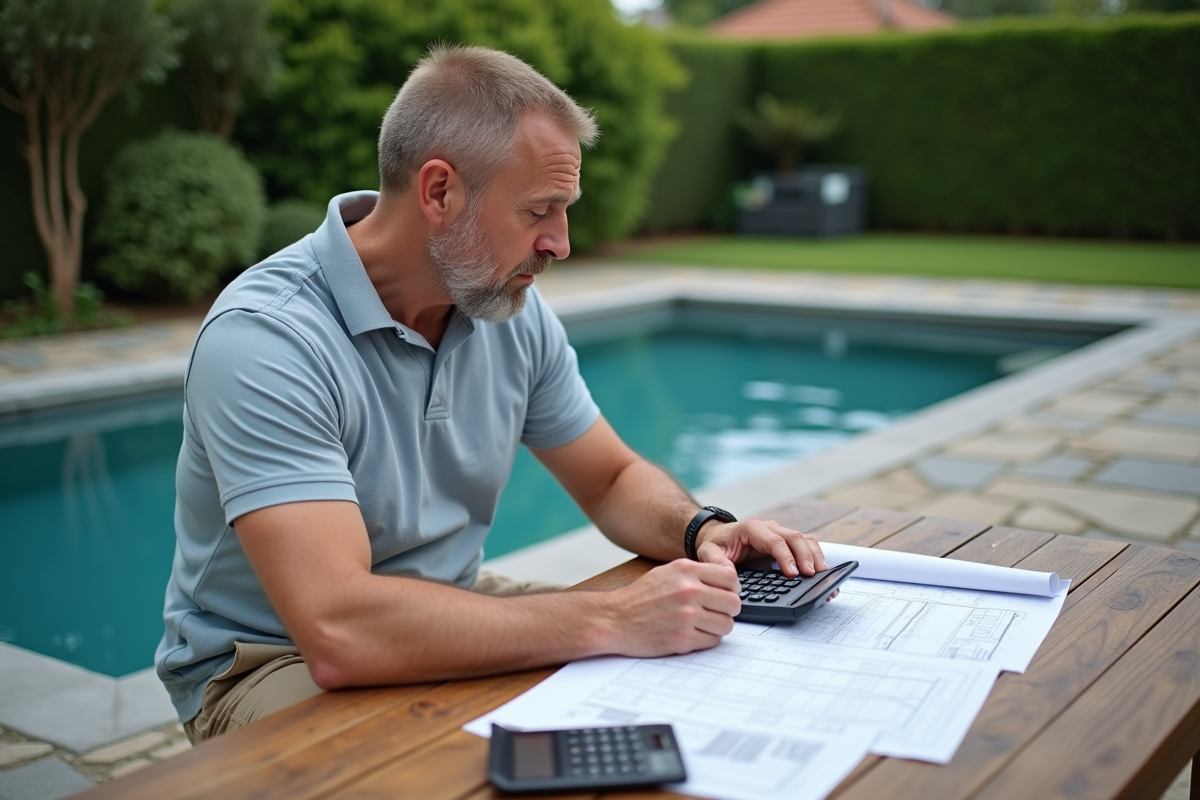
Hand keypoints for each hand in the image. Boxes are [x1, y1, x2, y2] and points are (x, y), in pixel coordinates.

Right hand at [606, 559, 740, 656]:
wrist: (613, 620)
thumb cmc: (639, 597)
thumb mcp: (666, 573)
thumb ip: (694, 574)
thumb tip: (725, 581)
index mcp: (685, 571)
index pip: (730, 577)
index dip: (733, 588)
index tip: (727, 594)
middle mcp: (688, 591)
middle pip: (733, 603)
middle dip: (728, 610)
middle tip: (716, 613)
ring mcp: (686, 616)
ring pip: (726, 624)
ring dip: (718, 627)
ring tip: (702, 625)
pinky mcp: (683, 638)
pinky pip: (713, 641)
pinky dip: (706, 639)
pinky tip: (692, 634)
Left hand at [695, 518, 828, 577]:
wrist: (717, 536)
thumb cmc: (715, 544)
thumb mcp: (708, 552)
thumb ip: (715, 561)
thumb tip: (728, 573)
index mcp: (753, 528)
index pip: (775, 541)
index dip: (786, 557)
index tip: (793, 574)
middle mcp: (770, 527)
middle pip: (795, 538)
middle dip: (806, 557)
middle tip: (813, 575)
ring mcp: (780, 533)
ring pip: (804, 540)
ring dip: (815, 556)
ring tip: (824, 574)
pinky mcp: (785, 541)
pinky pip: (805, 545)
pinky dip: (815, 556)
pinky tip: (822, 570)